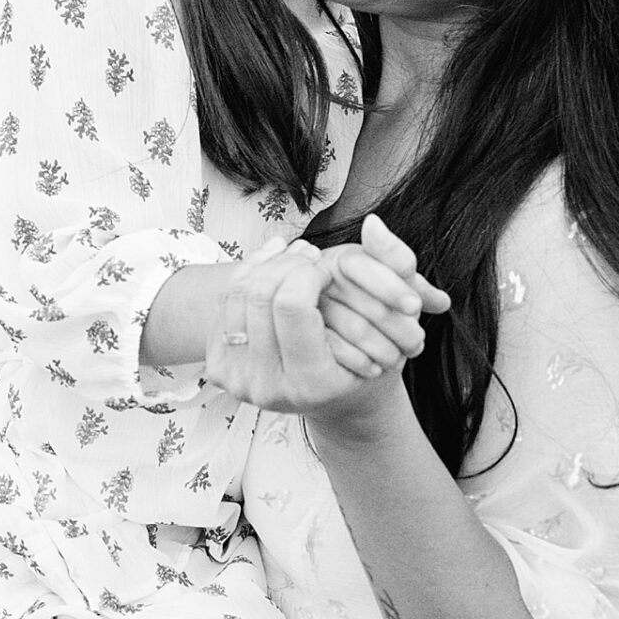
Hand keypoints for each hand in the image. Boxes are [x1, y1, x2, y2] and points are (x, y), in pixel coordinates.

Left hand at [204, 220, 447, 415]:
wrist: (336, 395)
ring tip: (292, 253)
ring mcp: (240, 382)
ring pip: (236, 295)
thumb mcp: (397, 313)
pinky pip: (223, 306)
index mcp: (311, 382)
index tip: (324, 265)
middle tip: (308, 251)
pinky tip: (271, 264)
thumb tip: (373, 223)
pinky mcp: (221, 371)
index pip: (291, 304)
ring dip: (265, 263)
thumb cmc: (370, 356)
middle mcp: (269, 389)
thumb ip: (393, 263)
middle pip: (260, 295)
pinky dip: (246, 276)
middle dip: (285, 263)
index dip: (307, 272)